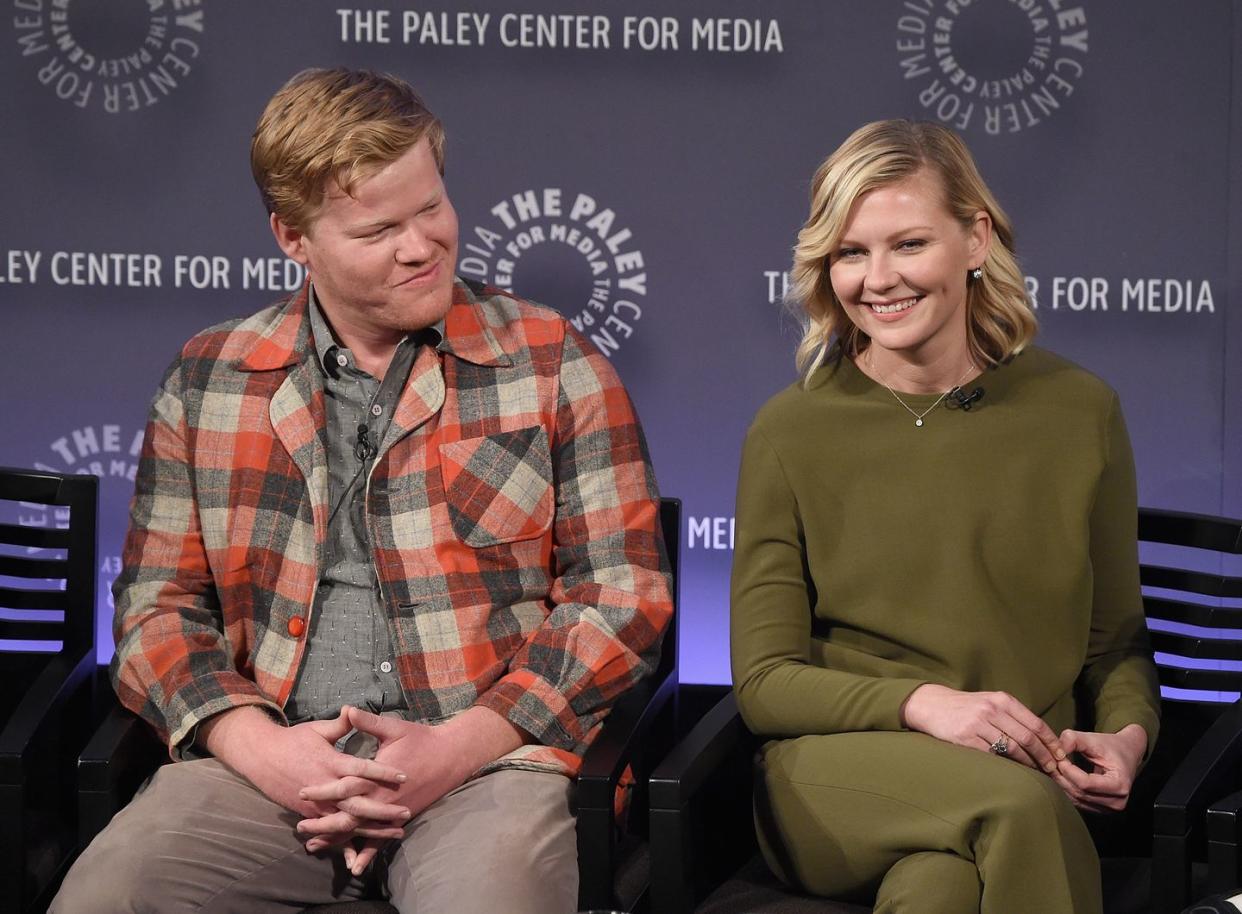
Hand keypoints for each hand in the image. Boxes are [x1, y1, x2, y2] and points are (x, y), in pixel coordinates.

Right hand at [201, 706, 410, 831]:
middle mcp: (325, 786)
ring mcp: (317, 804)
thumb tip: (355, 709)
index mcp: (330, 762)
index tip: (403, 776)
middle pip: (358, 802)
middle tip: (406, 812)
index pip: (362, 769)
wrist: (262, 757)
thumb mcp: (317, 729)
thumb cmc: (293, 740)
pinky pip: (332, 831)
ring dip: (373, 828)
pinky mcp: (310, 815)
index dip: (383, 773)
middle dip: (383, 809)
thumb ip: (340, 724)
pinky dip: (348, 842)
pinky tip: (365, 853)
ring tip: (397, 832)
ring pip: (348, 822)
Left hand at [297, 705, 526, 872]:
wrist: (451, 757)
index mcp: (377, 776)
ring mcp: (391, 812)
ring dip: (336, 839)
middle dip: (322, 823)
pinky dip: (366, 853)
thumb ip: (368, 722)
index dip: (321, 791)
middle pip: (346, 816)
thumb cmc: (422, 739)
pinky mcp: (400, 819)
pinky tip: (354, 866)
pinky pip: (380, 840)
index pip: (342, 787)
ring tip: (313, 845)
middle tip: (300, 827)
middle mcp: (382, 799)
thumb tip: (347, 708)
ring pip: (359, 832)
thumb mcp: (394, 728)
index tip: (301, 793)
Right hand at [901, 684, 1066, 772]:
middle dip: (1044, 755)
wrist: (932, 705)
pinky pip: (992, 755)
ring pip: (1012, 748)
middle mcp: (991, 709)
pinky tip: (1013, 771)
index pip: (1035, 722)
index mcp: (1002, 699)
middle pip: (1027, 737)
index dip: (1051, 741)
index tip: (1061, 755)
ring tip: (1038, 772)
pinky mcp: (965, 738)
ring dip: (1029, 763)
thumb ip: (1012, 716)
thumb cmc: (966, 706)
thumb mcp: (990, 702)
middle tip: (1053, 769)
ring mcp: (978, 724)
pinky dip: (1006, 764)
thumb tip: (1042, 739)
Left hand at [1052, 724, 1146, 811]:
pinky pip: (1078, 802)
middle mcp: (1117, 801)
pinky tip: (1062, 776)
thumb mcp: (1093, 738)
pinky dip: (1067, 789)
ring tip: (1056, 768)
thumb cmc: (1110, 746)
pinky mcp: (1101, 809)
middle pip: (1080, 793)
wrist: (1127, 754)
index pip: (1085, 783)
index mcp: (1120, 784)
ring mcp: (1110, 808)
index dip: (1068, 771)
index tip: (1059, 758)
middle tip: (1052, 762)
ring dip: (1062, 784)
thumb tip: (1057, 750)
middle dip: (1062, 777)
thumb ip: (1073, 740)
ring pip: (1076, 799)